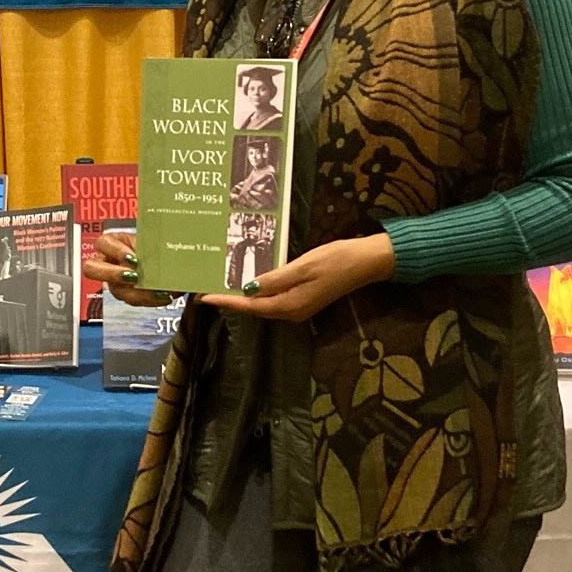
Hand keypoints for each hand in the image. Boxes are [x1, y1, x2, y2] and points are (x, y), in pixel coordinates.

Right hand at [83, 230, 175, 308]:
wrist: (172, 263)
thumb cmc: (160, 248)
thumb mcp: (155, 243)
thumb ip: (149, 248)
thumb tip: (152, 258)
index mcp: (115, 242)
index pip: (103, 243)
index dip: (116, 251)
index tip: (134, 258)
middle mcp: (109, 262)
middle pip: (91, 269)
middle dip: (112, 274)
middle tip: (134, 277)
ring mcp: (115, 280)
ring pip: (115, 290)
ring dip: (136, 292)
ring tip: (156, 291)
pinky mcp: (127, 294)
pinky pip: (131, 300)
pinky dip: (148, 299)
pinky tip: (163, 296)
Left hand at [201, 234, 395, 322]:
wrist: (367, 262)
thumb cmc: (336, 260)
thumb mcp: (303, 266)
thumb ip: (275, 278)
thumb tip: (248, 289)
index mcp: (289, 305)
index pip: (250, 306)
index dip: (226, 301)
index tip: (203, 297)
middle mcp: (291, 312)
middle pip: (254, 309)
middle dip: (230, 301)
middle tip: (207, 290)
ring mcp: (298, 307)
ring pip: (263, 305)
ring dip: (243, 298)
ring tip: (222, 286)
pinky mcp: (304, 299)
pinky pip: (274, 299)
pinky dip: (258, 293)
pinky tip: (250, 283)